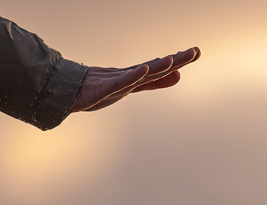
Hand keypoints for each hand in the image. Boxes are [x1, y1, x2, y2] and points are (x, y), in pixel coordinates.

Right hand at [71, 47, 200, 112]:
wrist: (70, 91)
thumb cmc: (102, 88)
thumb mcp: (134, 86)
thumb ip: (156, 82)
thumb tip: (178, 75)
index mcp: (138, 75)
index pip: (162, 67)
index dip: (179, 60)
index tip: (196, 51)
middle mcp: (130, 76)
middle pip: (157, 67)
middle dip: (176, 60)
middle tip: (195, 51)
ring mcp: (117, 82)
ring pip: (141, 74)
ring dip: (157, 67)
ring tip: (172, 60)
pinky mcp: (105, 89)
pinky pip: (121, 82)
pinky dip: (133, 75)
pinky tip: (143, 69)